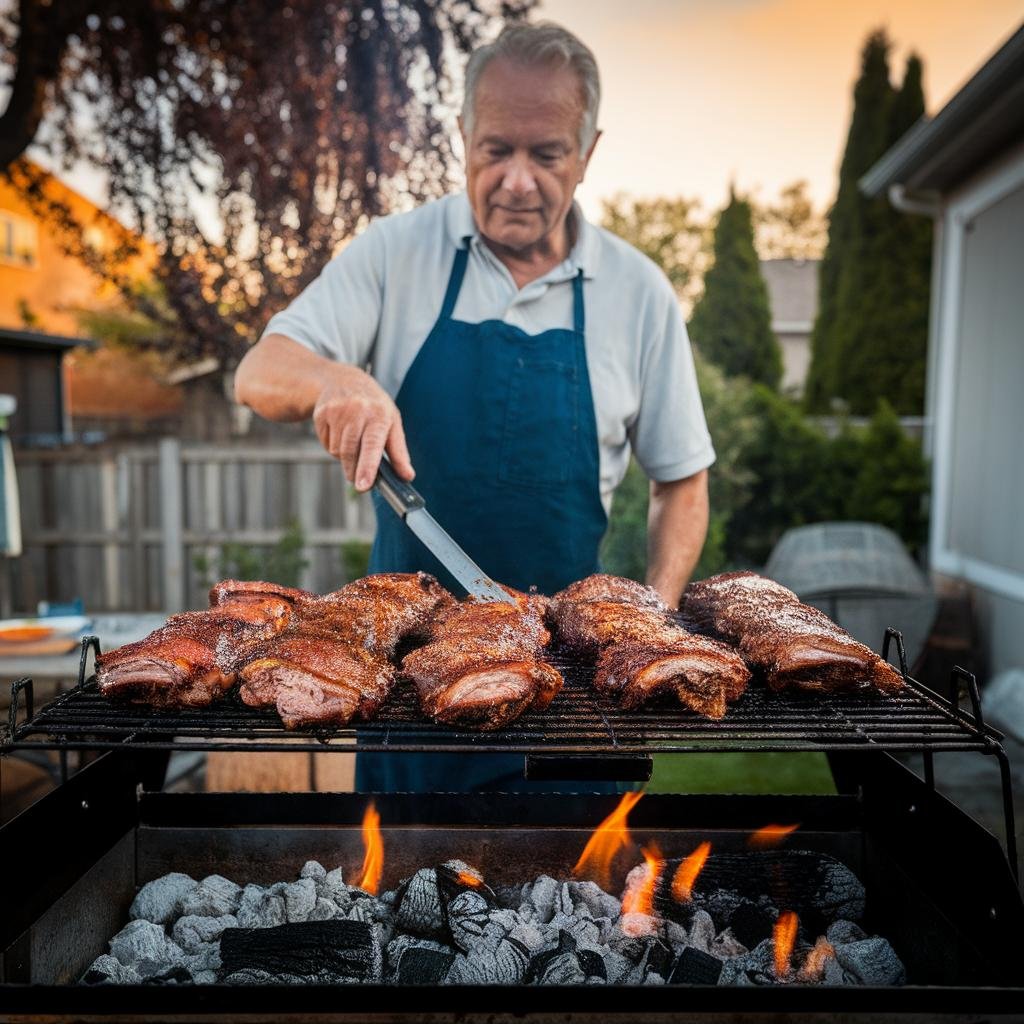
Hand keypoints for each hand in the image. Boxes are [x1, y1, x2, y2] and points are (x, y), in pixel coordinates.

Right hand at [312, 366, 413, 490]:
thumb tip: (407, 476)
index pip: (373, 444)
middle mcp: (358, 410)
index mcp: (380, 414)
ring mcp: (337, 411)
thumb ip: (399, 452)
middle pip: (351, 452)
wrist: (345, 380)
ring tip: (353, 443)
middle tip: (359, 481)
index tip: (364, 485)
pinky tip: (340, 433)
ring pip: (337, 451)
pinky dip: (333, 446)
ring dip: (345, 457)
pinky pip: (326, 444)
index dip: (368, 467)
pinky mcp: (321, 413)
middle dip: (355, 471)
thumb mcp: (392, 423)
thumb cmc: (374, 406)